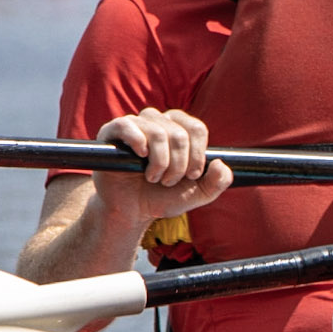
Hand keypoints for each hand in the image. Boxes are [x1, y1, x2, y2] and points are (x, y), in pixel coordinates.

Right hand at [90, 108, 231, 221]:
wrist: (131, 211)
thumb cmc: (163, 197)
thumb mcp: (197, 194)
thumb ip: (217, 182)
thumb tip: (220, 163)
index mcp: (179, 128)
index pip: (196, 128)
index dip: (197, 155)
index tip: (191, 176)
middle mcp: (158, 120)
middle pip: (179, 134)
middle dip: (178, 166)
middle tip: (168, 182)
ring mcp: (134, 124)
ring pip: (158, 134)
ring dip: (160, 163)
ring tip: (153, 178)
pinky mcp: (111, 132)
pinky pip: (127, 126)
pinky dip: (138, 143)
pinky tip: (140, 158)